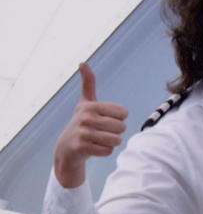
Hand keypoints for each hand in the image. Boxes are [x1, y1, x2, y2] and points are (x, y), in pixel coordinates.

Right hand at [53, 63, 128, 187]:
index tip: (105, 119)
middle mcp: (86, 118)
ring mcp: (83, 133)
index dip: (118, 118)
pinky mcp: (82, 148)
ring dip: (112, 142)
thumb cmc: (82, 121)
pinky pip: (108, 151)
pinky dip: (105, 151)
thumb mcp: (85, 102)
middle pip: (122, 127)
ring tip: (99, 140)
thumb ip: (88, 83)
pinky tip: (94, 148)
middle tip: (102, 132)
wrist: (67, 147)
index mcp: (91, 106)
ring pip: (116, 140)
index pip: (123, 113)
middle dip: (116, 132)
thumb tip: (82, 62)